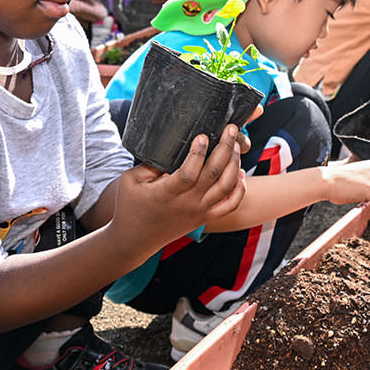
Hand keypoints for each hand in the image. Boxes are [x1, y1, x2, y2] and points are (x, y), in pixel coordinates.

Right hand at [114, 125, 246, 243]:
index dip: (198, 154)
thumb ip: (150, 164)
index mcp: (166, 194)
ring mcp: (199, 212)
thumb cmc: (130, 206)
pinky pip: (230, 206)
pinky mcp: (205, 218)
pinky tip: (240, 172)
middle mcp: (187, 204)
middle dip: (225, 148)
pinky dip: (239, 190)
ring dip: (234, 163)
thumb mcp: (130, 181)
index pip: (188, 173)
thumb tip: (171, 146)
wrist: (134, 240)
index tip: (202, 136)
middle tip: (231, 129)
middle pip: (213, 175)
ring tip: (235, 144)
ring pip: (225, 187)